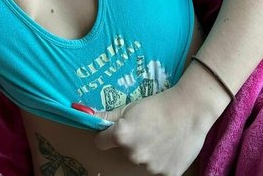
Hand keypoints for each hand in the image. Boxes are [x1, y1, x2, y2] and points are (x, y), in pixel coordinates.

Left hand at [92, 85, 209, 175]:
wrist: (190, 110)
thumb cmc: (158, 104)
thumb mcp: (130, 106)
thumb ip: (107, 116)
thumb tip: (83, 114)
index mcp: (121, 136)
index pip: (100, 143)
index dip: (106, 136)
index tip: (114, 131)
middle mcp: (133, 154)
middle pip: (123, 151)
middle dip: (130, 142)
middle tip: (145, 128)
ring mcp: (151, 167)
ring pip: (141, 160)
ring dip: (146, 151)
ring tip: (159, 135)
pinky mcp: (168, 175)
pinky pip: (157, 168)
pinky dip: (161, 160)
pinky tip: (168, 146)